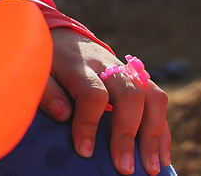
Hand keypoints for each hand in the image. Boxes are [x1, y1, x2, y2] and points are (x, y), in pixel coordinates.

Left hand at [40, 28, 171, 174]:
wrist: (65, 38)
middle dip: (128, 134)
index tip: (84, 151)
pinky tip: (162, 158)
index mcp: (80, 64)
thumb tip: (64, 115)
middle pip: (130, 95)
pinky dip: (163, 131)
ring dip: (154, 135)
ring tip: (151, 168)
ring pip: (152, 97)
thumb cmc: (48, 62)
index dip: (89, 123)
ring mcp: (127, 72)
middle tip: (124, 168)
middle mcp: (109, 66)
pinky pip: (158, 101)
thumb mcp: (38, 71)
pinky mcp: (139, 80)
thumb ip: (47, 91)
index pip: (93, 93)